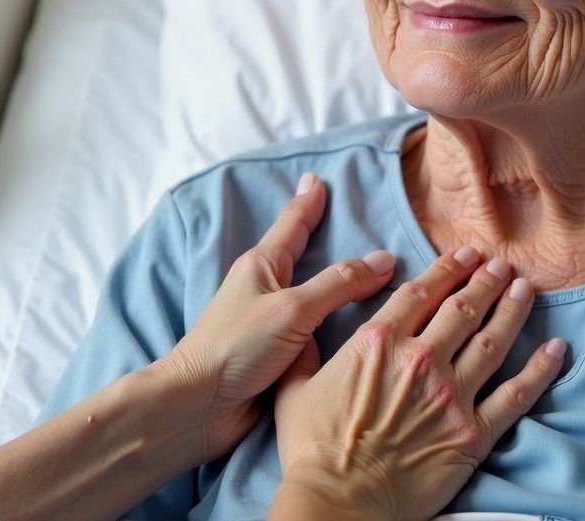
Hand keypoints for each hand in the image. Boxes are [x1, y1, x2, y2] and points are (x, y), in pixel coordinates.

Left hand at [148, 174, 400, 462]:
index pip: (291, 225)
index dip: (307, 203)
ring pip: (309, 294)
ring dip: (332, 284)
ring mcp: (269, 322)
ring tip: (360, 271)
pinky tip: (349, 323)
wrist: (200, 405)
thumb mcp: (293, 308)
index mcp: (261, 266)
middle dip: (322, 238)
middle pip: (300, 256)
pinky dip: (331, 320)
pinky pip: (312, 329)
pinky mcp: (276, 354)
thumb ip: (339, 284)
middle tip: (347, 219)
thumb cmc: (237, 347)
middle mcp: (264, 289)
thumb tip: (384, 259)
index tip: (317, 180)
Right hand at [269, 253, 566, 520]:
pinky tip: (555, 350)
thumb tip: (301, 335)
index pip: (420, 293)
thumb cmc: (313, 448)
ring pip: (492, 342)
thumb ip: (306, 354)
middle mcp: (419, 360)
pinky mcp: (472, 433)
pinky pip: (515, 395)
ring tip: (526, 290)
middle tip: (501, 266)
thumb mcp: (295, 388)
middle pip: (462, 310)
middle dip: (485, 282)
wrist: (339, 500)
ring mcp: (450, 396)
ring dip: (512, 311)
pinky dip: (540, 370)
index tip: (465, 254)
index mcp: (377, 343)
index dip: (447, 269)